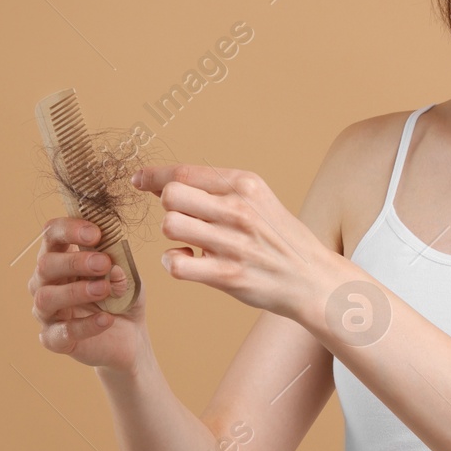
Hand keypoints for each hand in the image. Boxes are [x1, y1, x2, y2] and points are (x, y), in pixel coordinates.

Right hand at [28, 216, 145, 372]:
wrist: (130, 335)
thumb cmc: (120, 295)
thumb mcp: (125, 273)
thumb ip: (116, 262)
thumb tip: (110, 260)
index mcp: (60, 257)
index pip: (52, 235)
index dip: (69, 229)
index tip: (95, 233)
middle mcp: (46, 282)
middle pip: (45, 265)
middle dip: (74, 261)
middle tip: (103, 263)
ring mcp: (46, 312)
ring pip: (46, 297)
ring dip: (75, 291)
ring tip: (104, 289)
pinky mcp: (54, 339)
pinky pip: (61, 332)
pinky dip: (85, 325)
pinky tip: (107, 319)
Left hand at [130, 163, 343, 318]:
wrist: (312, 278)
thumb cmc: (280, 238)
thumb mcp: (258, 200)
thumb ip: (217, 190)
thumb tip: (166, 184)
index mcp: (245, 184)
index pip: (185, 171)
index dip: (153, 175)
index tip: (138, 180)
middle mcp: (238, 209)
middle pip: (171, 195)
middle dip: (167, 207)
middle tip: (181, 219)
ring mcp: (233, 243)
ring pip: (170, 226)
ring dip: (172, 236)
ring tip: (189, 243)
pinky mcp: (228, 275)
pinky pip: (177, 264)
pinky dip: (173, 263)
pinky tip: (187, 262)